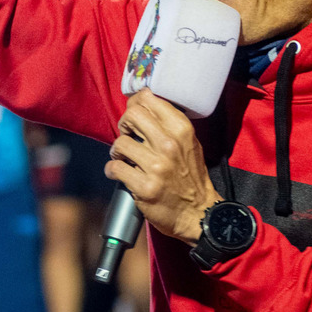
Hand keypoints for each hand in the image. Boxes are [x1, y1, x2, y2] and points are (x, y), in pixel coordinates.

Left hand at [105, 90, 220, 243]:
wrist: (198, 212)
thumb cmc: (191, 176)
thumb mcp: (189, 143)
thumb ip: (169, 125)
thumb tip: (143, 107)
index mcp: (181, 130)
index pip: (149, 99)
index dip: (135, 103)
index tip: (133, 113)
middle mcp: (169, 145)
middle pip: (132, 116)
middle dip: (124, 124)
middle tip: (127, 134)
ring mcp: (156, 166)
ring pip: (120, 143)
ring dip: (117, 151)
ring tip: (123, 157)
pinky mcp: (144, 186)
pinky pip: (115, 168)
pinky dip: (113, 170)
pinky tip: (120, 172)